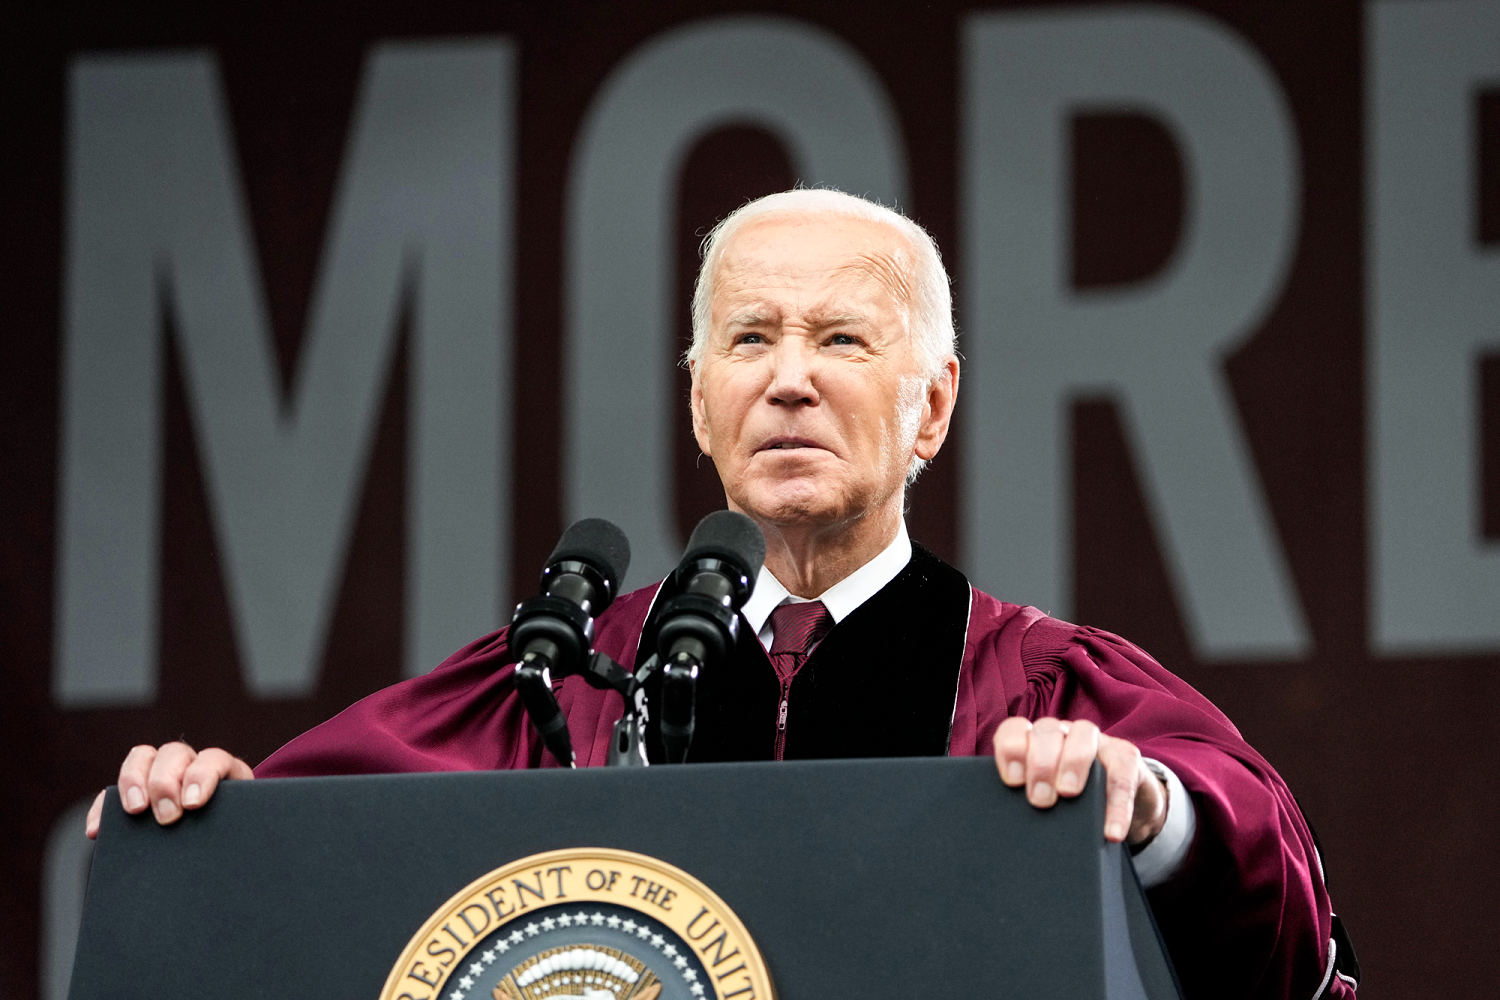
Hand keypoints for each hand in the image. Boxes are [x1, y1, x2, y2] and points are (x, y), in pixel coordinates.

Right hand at [85, 742, 253, 839]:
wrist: (224, 852)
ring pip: (144, 758)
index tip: (192, 804)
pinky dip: (103, 807)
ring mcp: (162, 778)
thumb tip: (240, 847)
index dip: (202, 775)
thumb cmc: (233, 842)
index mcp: (225, 775)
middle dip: (165, 783)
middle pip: (174, 753)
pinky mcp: (136, 795)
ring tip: (134, 811)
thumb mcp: (239, 833)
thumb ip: (238, 831)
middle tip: (166, 817)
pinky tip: (98, 830)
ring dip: (133, 781)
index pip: (213, 759)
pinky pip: (112, 791)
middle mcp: (192, 768)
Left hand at [992, 717, 1166, 845]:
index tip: (1012, 781)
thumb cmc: (1072, 805)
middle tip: (1039, 799)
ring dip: (1073, 762)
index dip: (1010, 750)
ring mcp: (1096, 741)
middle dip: (1040, 763)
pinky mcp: (1126, 757)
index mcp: (1035, 741)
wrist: (1122, 811)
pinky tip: (1111, 831)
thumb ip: (1029, 802)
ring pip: (1083, 734)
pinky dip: (1117, 804)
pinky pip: (1122, 773)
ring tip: (1068, 794)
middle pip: (1047, 730)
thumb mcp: (1047, 801)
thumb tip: (1010, 831)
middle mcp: (1063, 734)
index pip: (1015, 730)